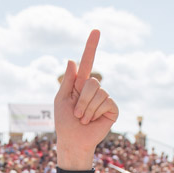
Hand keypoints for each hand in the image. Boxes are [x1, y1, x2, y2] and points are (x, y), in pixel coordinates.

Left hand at [54, 30, 117, 169]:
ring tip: (83, 119)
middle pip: (92, 81)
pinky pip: (107, 101)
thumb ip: (67, 81)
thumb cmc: (64, 123)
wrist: (73, 141)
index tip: (96, 30)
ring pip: (99, 92)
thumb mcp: (61, 100)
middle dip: (82, 100)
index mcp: (80, 84)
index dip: (91, 46)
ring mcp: (104, 99)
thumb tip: (72, 59)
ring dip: (87, 109)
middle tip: (77, 114)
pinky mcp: (112, 109)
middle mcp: (94, 89)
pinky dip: (96, 112)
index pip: (87, 62)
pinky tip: (93, 120)